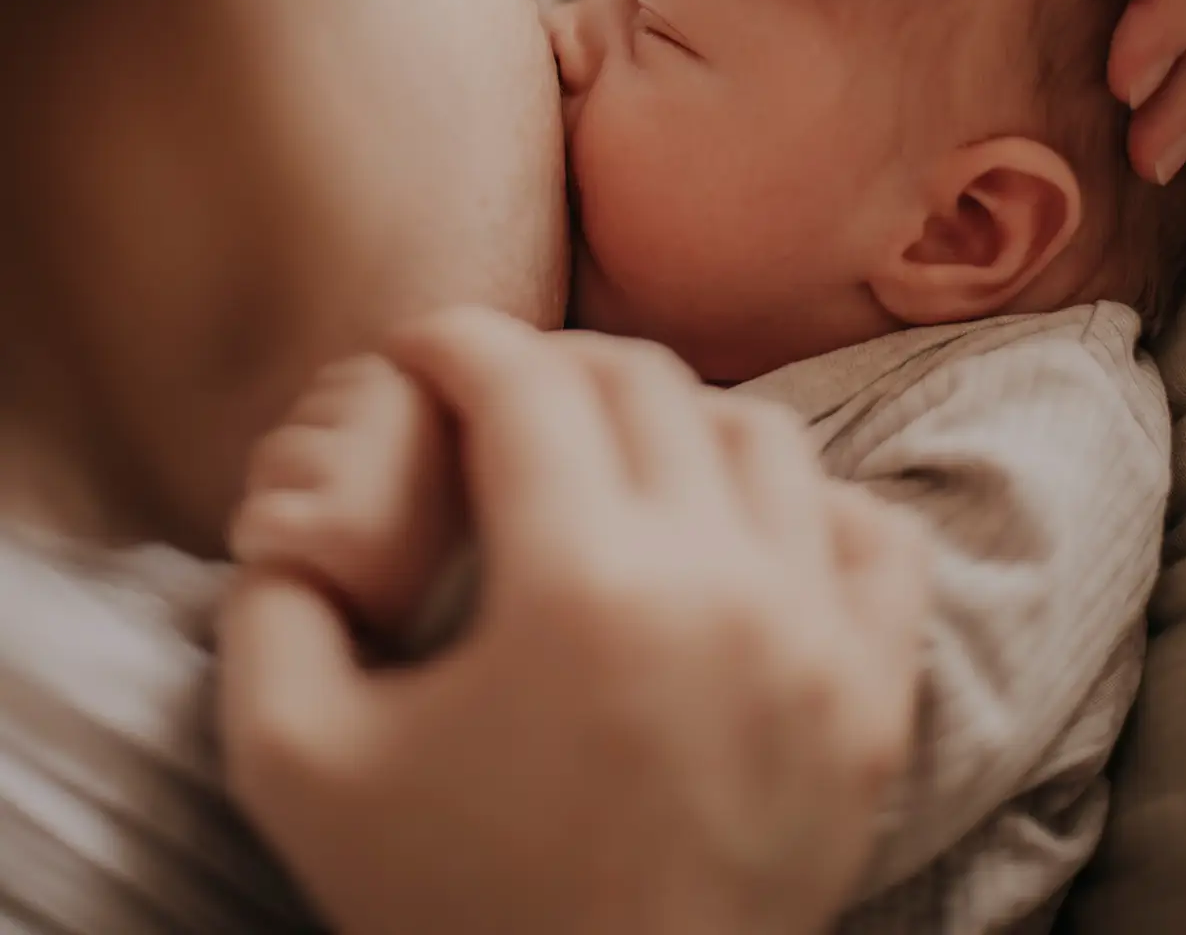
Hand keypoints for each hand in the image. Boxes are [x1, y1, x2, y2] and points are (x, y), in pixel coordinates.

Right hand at [220, 311, 925, 934]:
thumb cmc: (448, 913)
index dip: (456, 341)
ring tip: (613, 458)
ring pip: (762, 434)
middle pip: (644, 382)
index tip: (421, 351)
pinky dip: (809, 507)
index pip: (524, 381)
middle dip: (554, 365)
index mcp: (579, 589)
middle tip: (499, 403)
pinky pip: (875, 536)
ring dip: (677, 419)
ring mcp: (816, 641)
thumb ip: (275, 606)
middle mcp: (718, 586)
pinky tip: (742, 535)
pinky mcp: (877, 702)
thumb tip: (305, 505)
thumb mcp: (295, 764)